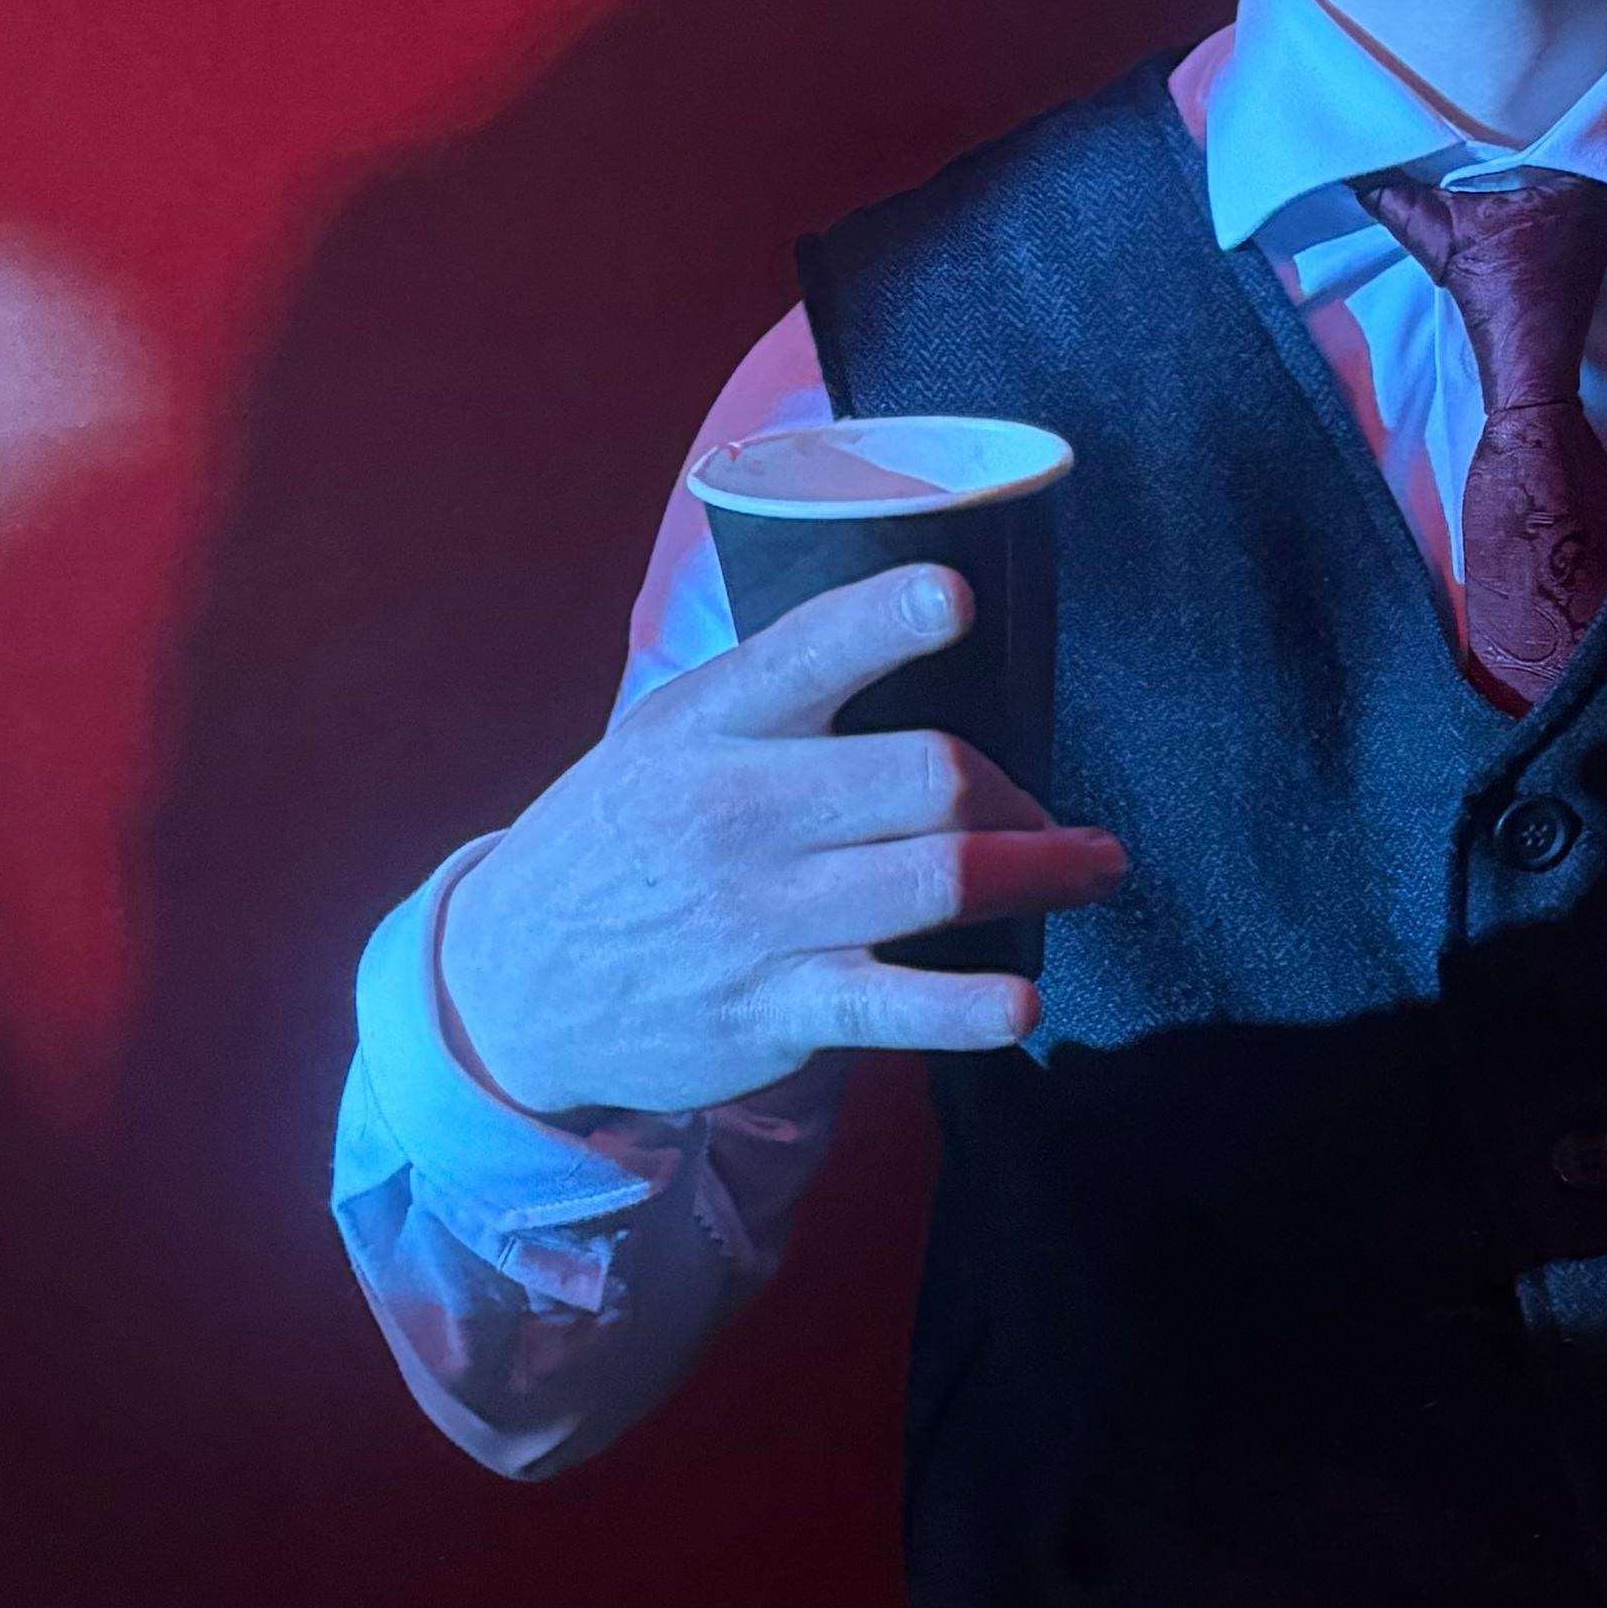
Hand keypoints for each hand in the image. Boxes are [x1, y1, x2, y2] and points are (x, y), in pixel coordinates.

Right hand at [438, 565, 1126, 1112]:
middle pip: (920, 778)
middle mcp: (737, 812)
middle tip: (1050, 811)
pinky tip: (1020, 1002)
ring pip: (935, 880)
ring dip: (1041, 871)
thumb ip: (780, 692)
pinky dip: (966, 1008)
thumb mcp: (667, 735)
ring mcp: (759, 916)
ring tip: (1096, 867)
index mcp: (711, 724)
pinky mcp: (774, 1009)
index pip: (806, 654)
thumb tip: (923, 639)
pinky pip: (892, 1005)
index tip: (955, 598)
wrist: (510, 985)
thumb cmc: (624, 840)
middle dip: (1015, 791)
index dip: (885, 620)